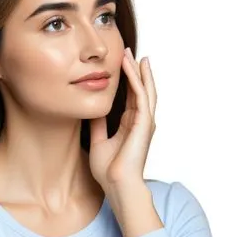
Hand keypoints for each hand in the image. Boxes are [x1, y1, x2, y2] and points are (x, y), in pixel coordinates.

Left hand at [89, 47, 156, 191]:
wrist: (115, 184)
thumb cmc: (108, 170)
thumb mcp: (99, 141)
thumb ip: (98, 125)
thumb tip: (92, 111)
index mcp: (130, 125)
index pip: (130, 96)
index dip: (126, 80)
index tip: (119, 64)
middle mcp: (140, 121)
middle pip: (140, 89)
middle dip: (134, 70)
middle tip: (127, 51)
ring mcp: (144, 122)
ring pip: (144, 90)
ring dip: (138, 71)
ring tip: (132, 54)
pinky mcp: (144, 124)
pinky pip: (141, 97)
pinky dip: (137, 81)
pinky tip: (131, 68)